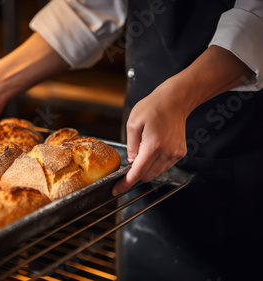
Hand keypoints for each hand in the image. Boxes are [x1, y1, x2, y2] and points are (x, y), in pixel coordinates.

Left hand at [112, 79, 188, 195]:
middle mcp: (167, 152)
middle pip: (147, 175)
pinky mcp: (180, 152)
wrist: (174, 100)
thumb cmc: (152, 108)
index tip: (117, 190)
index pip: (138, 172)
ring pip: (156, 172)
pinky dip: (156, 162)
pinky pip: (165, 165)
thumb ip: (131, 147)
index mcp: (153, 146)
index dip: (126, 183)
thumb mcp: (133, 124)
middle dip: (136, 173)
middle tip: (131, 160)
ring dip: (147, 168)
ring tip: (145, 147)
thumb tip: (132, 163)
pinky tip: (154, 147)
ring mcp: (176, 154)